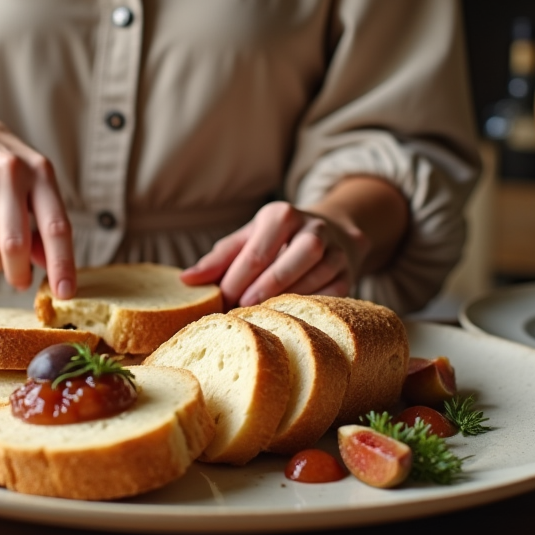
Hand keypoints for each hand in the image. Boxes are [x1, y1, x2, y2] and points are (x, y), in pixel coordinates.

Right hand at [0, 91, 75, 296]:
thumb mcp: (27, 179)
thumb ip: (40, 219)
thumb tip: (48, 264)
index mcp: (41, 172)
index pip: (57, 227)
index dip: (63, 265)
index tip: (66, 293)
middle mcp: (12, 172)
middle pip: (16, 245)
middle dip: (17, 273)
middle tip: (19, 281)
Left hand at [179, 201, 365, 308]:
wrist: (332, 232)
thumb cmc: (276, 241)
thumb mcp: (247, 239)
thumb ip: (218, 259)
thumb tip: (185, 280)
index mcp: (281, 215)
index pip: (256, 251)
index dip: (236, 280)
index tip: (219, 302)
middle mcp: (312, 229)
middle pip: (289, 261)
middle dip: (262, 289)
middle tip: (240, 311)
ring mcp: (336, 251)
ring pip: (315, 276)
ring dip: (285, 299)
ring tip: (261, 317)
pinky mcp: (349, 274)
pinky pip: (333, 293)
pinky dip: (310, 307)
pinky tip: (290, 319)